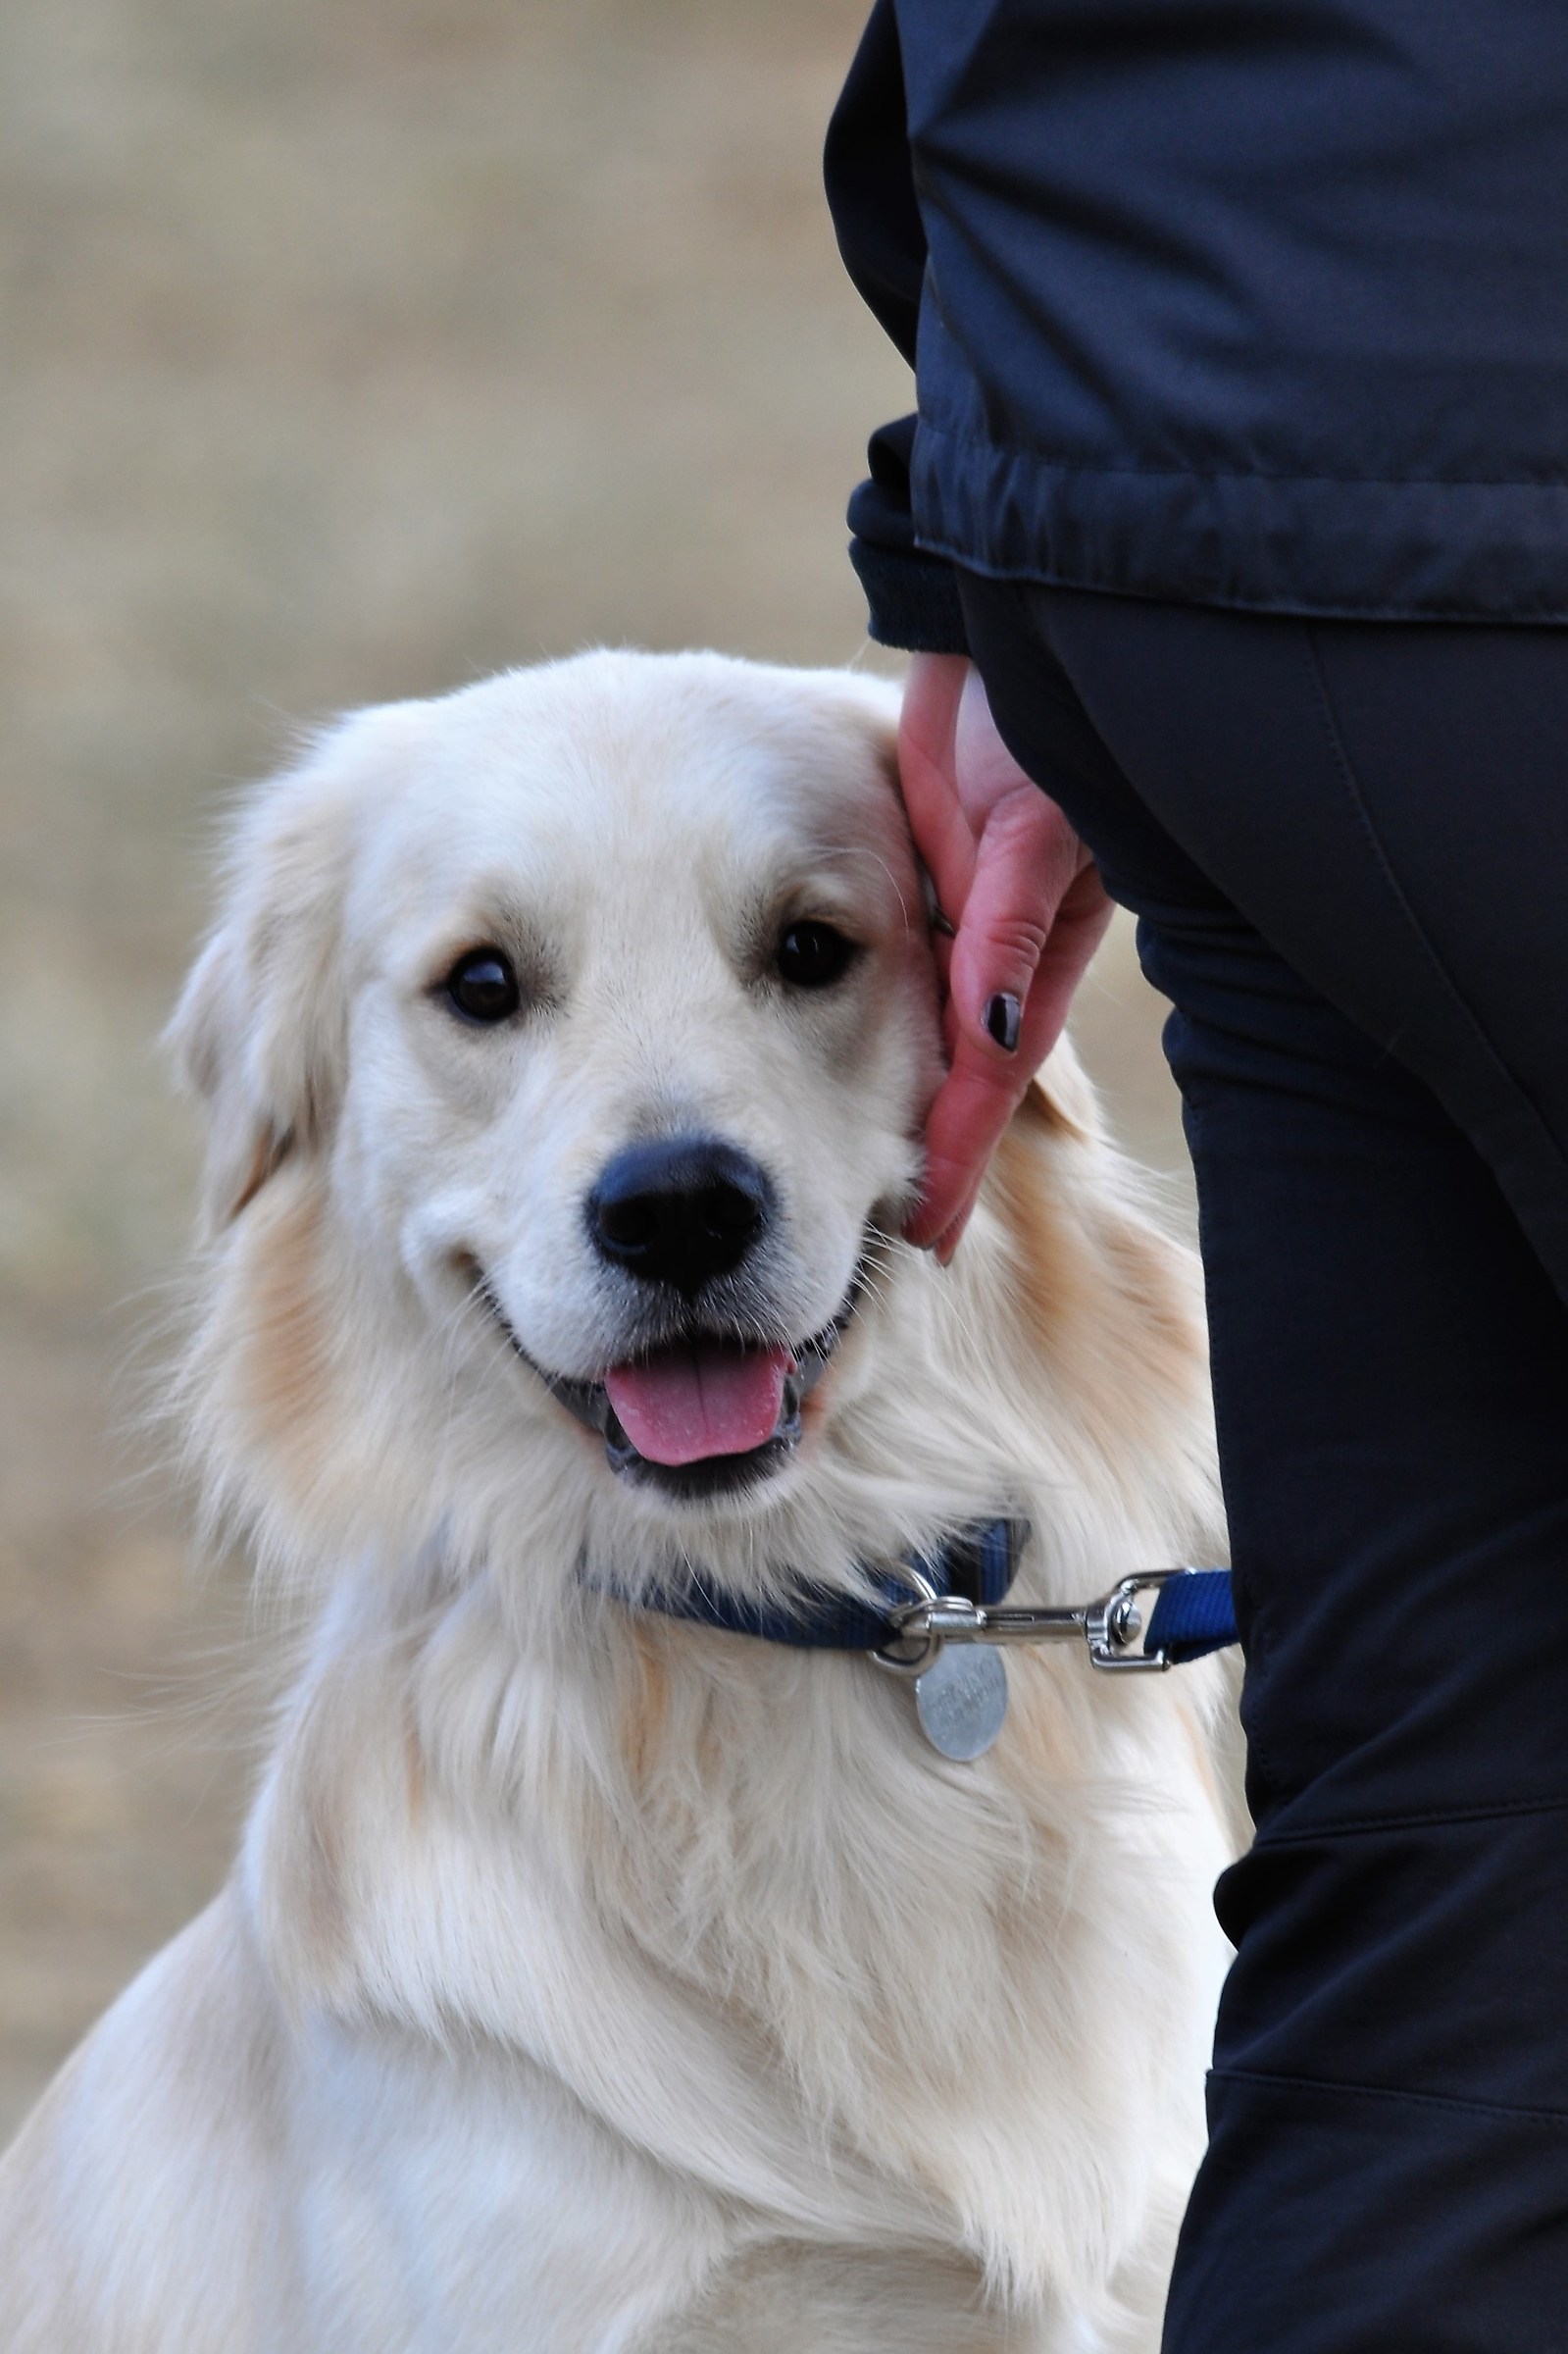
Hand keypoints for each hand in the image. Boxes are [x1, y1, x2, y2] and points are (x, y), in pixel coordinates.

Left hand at [898, 653, 1112, 1258]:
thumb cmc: (1044, 712)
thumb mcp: (1036, 828)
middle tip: (894, 1228)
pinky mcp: (931, 873)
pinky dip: (889, 1023)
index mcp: (1043, 938)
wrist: (1017, 613)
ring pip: (931, 1026)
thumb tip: (988, 1044)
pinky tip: (872, 1066)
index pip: (991, 1073)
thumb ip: (1011, 931)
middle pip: (964, 1068)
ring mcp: (970, 909)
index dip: (961, 1154)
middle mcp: (1006, 937)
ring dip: (911, 1096)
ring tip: (875, 1180)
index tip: (930, 1233)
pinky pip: (903, 967)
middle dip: (940, 1148)